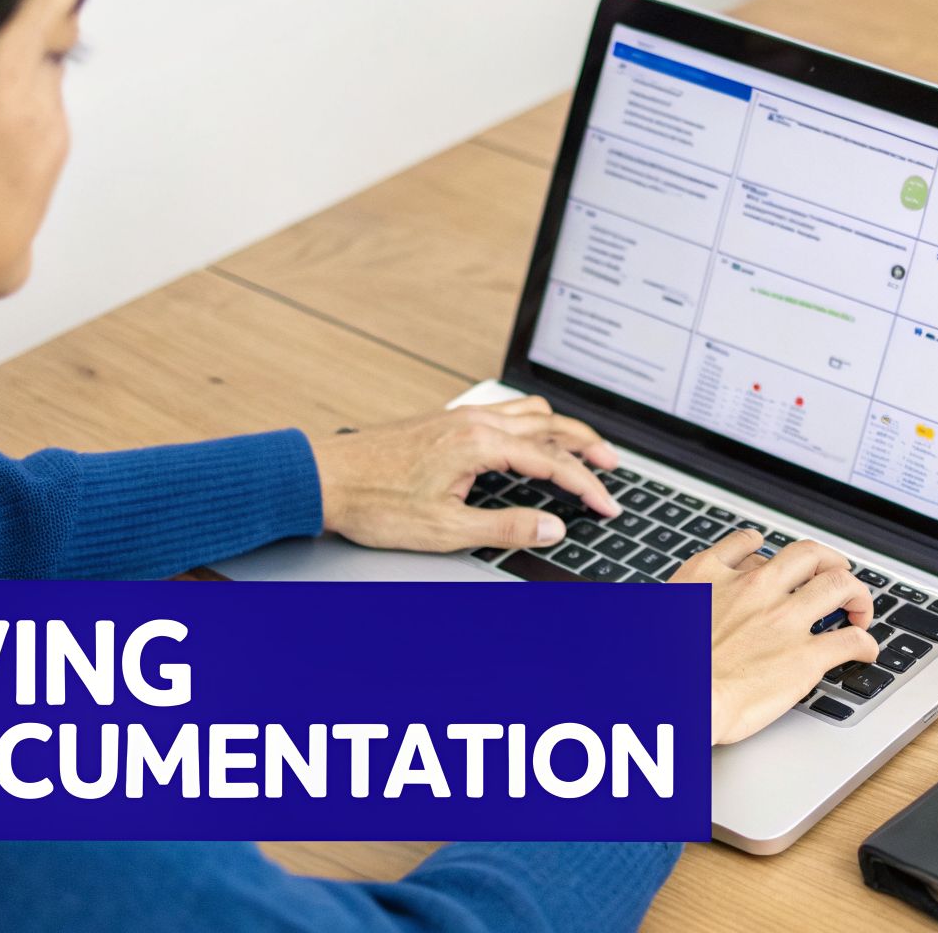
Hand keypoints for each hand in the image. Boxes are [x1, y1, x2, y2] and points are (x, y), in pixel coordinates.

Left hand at [308, 396, 621, 551]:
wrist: (324, 478)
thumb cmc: (375, 502)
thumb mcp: (446, 529)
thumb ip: (506, 526)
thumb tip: (551, 527)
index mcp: (480, 444)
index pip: (553, 462)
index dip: (586, 486)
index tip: (607, 504)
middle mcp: (475, 421)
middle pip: (550, 425)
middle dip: (588, 446)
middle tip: (613, 466)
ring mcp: (459, 416)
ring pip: (528, 411)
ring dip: (562, 428)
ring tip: (582, 447)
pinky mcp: (445, 419)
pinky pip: (504, 409)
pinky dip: (532, 421)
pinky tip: (529, 435)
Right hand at [672, 528, 878, 744]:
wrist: (675, 696)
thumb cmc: (658, 666)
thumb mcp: (658, 613)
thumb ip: (675, 599)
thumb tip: (673, 603)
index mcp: (711, 576)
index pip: (750, 545)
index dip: (768, 554)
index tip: (772, 564)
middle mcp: (754, 589)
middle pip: (807, 554)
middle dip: (828, 561)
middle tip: (834, 575)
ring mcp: (784, 619)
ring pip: (839, 585)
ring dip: (856, 594)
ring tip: (858, 607)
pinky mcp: (805, 655)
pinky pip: (850, 640)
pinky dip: (865, 642)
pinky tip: (865, 649)